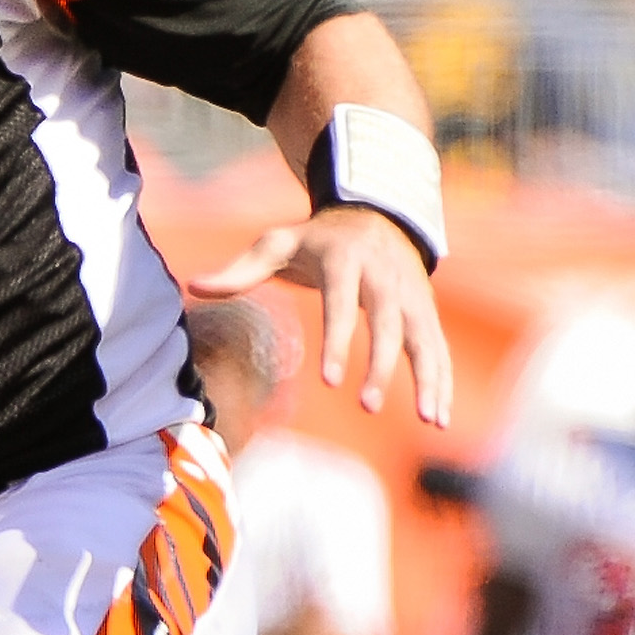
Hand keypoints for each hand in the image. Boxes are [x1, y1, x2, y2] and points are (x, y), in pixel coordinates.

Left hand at [191, 207, 452, 426]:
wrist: (375, 213)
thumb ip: (239, 271)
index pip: (339, 301)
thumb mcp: (276, 245)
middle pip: (387, 323)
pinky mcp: (426, 309)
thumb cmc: (315, 240)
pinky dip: (442, 380)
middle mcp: (384, 275)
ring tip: (428, 421)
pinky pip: (437, 346)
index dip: (337, 340)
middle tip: (367, 408)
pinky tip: (438, 418)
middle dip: (381, 366)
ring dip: (427, 379)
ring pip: (423, 337)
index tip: (330, 382)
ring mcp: (410, 293)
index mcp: (345, 259)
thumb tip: (193, 286)